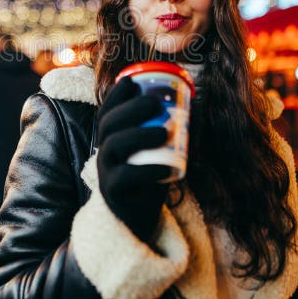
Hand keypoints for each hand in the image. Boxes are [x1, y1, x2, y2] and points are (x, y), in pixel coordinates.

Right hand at [96, 77, 171, 241]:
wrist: (137, 218)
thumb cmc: (148, 178)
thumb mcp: (153, 152)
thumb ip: (165, 129)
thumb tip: (193, 102)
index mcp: (111, 138)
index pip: (107, 111)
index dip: (116, 95)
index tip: (132, 80)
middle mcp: (104, 151)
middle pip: (109, 124)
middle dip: (131, 108)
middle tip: (156, 102)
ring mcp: (106, 172)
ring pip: (114, 146)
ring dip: (139, 134)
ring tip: (165, 131)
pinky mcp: (115, 192)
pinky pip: (127, 178)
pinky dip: (149, 171)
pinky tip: (170, 168)